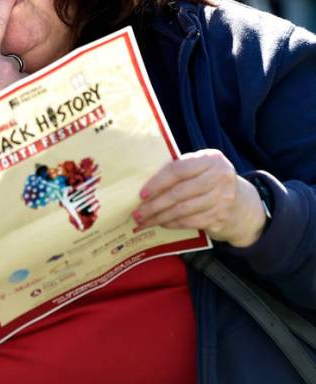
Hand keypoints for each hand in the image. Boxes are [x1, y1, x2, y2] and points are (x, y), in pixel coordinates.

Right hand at [0, 0, 26, 110]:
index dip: (5, 4)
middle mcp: (3, 64)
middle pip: (12, 67)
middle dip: (4, 80)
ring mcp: (15, 80)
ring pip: (20, 83)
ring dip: (9, 93)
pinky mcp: (22, 95)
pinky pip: (26, 96)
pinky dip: (16, 104)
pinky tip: (1, 113)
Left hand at [134, 149, 266, 247]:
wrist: (244, 206)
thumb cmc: (212, 182)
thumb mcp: (203, 168)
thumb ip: (182, 169)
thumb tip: (144, 180)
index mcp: (211, 159)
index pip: (178, 170)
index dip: (157, 182)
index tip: (142, 194)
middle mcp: (220, 177)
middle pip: (179, 192)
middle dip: (155, 204)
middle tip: (137, 212)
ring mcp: (222, 199)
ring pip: (183, 210)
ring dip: (160, 217)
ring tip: (145, 221)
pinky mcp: (221, 217)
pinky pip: (190, 222)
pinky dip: (173, 223)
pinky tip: (162, 223)